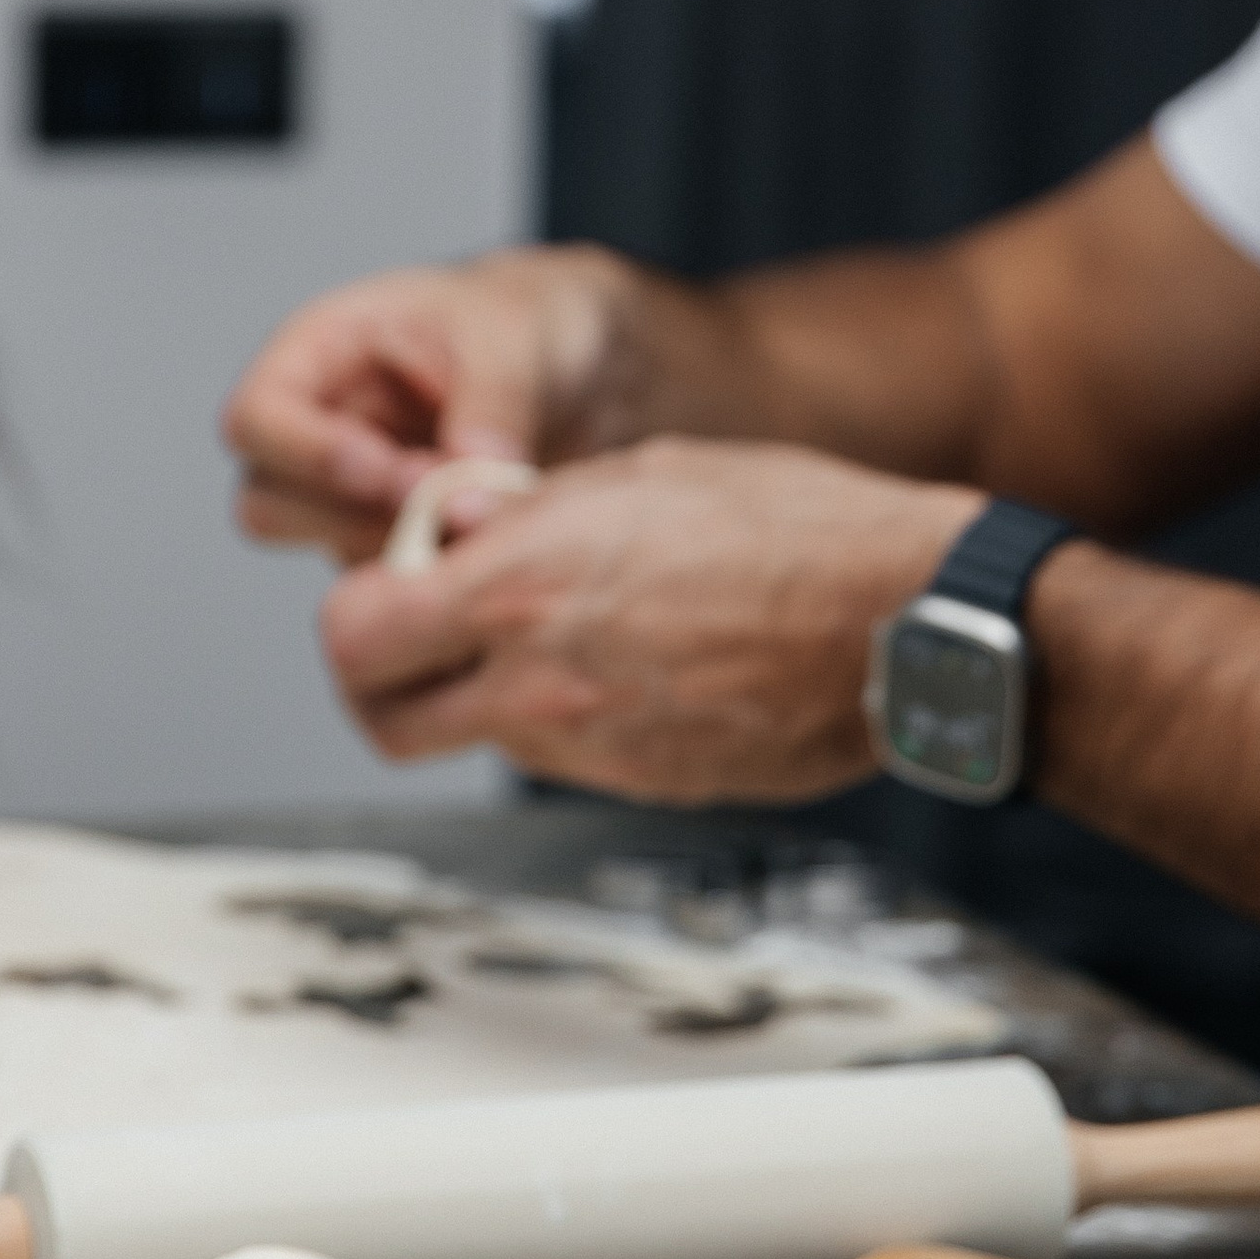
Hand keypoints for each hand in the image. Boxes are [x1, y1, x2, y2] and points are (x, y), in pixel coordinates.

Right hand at [222, 248, 649, 561]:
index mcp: (318, 356)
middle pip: (268, 504)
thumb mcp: (513, 338)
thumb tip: (464, 501)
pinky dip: (438, 580)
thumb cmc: (523, 321)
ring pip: (326, 551)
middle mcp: (318, 434)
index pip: (255, 419)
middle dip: (351, 515)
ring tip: (482, 520)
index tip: (385, 471)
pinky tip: (496, 552)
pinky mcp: (396, 545)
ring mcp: (352, 499)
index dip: (304, 455)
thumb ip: (490, 409)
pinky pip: (390, 588)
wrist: (580, 365)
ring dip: (396, 553)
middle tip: (443, 505)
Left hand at [318, 437, 983, 801]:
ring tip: (550, 634)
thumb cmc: (796, 529)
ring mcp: (590, 747)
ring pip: (471, 741)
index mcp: (522, 587)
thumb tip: (462, 531)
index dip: (361, 605)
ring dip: (477, 696)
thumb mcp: (635, 474)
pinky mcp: (641, 784)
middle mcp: (538, 681)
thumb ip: (527, 515)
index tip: (402, 573)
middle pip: (380, 719)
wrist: (908, 624)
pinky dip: (560, 720)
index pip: (351, 633)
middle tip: (422, 634)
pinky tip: (621, 665)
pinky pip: (560, 758)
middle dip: (384, 676)